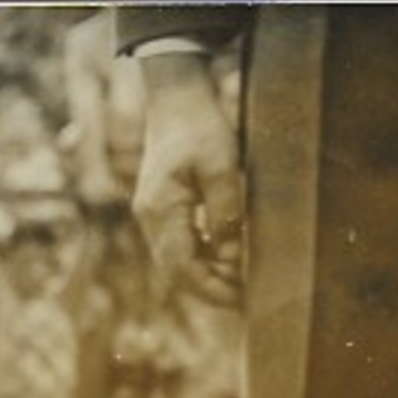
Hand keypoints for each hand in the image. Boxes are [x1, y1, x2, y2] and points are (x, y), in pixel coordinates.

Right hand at [131, 53, 243, 305]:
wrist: (177, 97)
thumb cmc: (200, 127)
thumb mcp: (221, 168)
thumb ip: (226, 213)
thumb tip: (231, 257)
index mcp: (161, 209)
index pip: (182, 267)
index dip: (212, 289)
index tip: (241, 300)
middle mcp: (150, 216)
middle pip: (177, 272)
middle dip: (210, 289)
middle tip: (246, 299)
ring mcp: (153, 213)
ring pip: (177, 261)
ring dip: (207, 276)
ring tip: (241, 283)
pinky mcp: (162, 207)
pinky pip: (179, 245)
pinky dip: (202, 258)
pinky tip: (228, 260)